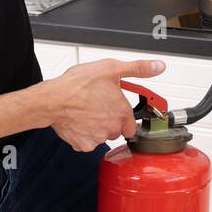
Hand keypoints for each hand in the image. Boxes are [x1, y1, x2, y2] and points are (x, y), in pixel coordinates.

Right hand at [44, 57, 164, 151]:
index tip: (117, 109)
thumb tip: (158, 67)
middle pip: (117, 130)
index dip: (124, 116)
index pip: (132, 125)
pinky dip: (83, 133)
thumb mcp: (112, 68)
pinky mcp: (82, 144)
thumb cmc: (78, 84)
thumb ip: (138, 69)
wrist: (53, 99)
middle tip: (99, 106)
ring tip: (87, 111)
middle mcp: (112, 128)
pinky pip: (87, 142)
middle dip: (110, 121)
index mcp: (122, 112)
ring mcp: (97, 138)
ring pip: (102, 136)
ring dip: (97, 127)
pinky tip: (78, 120)